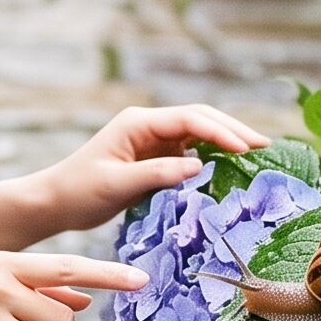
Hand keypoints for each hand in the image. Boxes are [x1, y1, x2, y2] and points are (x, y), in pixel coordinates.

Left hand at [33, 104, 270, 232]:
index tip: (245, 148)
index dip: (220, 131)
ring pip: (198, 132)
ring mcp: (152, 139)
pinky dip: (213, 156)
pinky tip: (232, 166)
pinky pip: (189, 151)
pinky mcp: (153, 156)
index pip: (189, 119)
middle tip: (265, 145)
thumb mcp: (118, 184)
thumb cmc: (79, 191)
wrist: (55, 201)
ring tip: (257, 153)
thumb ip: (158, 173)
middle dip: (233, 130)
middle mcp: (148, 125)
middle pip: (200, 119)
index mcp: (137, 122)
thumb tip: (199, 165)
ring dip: (226, 140)